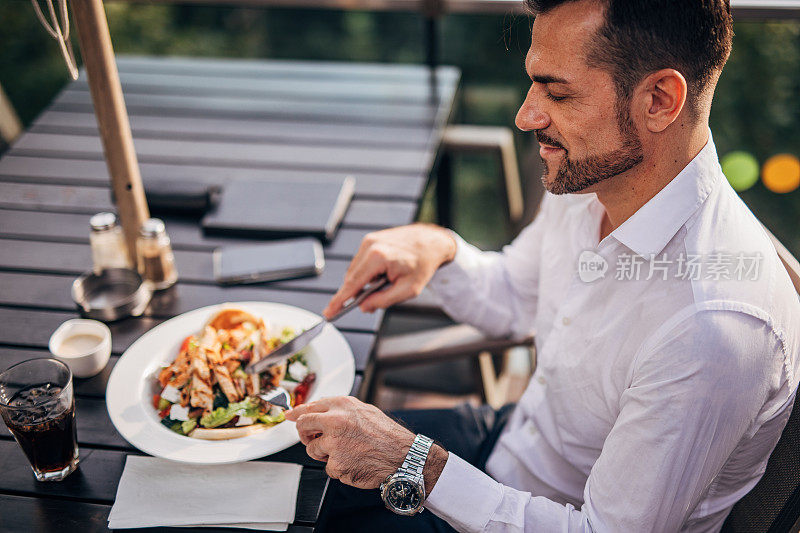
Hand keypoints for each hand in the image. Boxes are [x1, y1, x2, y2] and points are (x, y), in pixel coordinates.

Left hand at [285, 396, 446, 491]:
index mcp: (342, 405)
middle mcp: (335, 421)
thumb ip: (339, 410)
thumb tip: (313, 410)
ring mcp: (334, 444)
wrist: (403, 457)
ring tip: (346, 453)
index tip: (290, 416)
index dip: (298, 413)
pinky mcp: (336, 464)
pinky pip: (328, 468)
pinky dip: (338, 468)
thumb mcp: (364, 411)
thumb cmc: (387, 435)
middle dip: (305, 434)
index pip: (310, 406)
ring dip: (324, 454)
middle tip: (313, 439)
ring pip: (313, 450)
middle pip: (303, 426)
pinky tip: (354, 463)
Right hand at [323, 224, 456, 317]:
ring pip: (355, 271)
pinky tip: (382, 275)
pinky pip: (361, 262)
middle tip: (372, 302)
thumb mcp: (408, 290)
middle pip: (352, 279)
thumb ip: (383, 300)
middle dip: (358, 294)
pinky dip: (367, 273)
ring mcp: (368, 240)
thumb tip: (364, 306)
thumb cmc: (423, 264)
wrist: (431, 242)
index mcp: (378, 257)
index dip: (339, 301)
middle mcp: (369, 245)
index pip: (352, 284)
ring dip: (364, 282)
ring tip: (385, 284)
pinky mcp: (370, 239)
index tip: (328, 313)